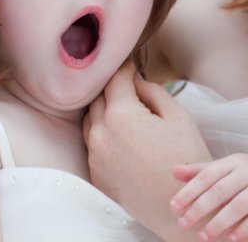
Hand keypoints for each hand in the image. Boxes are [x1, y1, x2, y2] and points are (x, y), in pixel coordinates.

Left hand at [83, 61, 212, 240]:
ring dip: (102, 111)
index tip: (128, 65)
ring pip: (90, 120)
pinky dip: (101, 133)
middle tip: (125, 87)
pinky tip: (117, 136)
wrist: (178, 207)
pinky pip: (91, 143)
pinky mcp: (94, 171)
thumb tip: (135, 80)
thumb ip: (152, 92)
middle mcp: (100, 132)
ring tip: (120, 111)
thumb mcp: (177, 118)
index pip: (114, 80)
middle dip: (111, 89)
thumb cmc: (184, 160)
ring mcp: (94, 153)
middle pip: (97, 98)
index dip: (122, 69)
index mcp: (121, 115)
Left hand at [171, 154, 247, 241]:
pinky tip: (231, 239)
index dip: (188, 191)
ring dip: (220, 222)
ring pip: (238, 205)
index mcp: (231, 162)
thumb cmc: (242, 174)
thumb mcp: (223, 168)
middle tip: (182, 224)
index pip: (205, 176)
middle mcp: (246, 172)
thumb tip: (174, 171)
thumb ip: (199, 172)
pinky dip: (244, 228)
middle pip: (219, 191)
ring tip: (203, 236)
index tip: (173, 207)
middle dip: (199, 209)